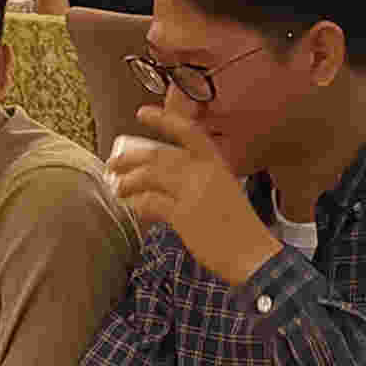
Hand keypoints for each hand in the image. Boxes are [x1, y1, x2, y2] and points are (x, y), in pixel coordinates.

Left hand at [110, 103, 279, 288]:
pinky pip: (151, 203)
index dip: (163, 119)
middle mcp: (204, 172)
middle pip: (158, 156)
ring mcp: (193, 192)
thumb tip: (165, 179)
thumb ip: (199, 178)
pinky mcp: (184, 215)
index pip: (188, 131)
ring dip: (128, 182)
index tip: (143, 113)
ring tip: (118, 188)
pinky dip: (138, 204)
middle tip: (113, 164)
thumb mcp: (224, 189)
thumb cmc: (238, 226)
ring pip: (150, 176)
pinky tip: (133, 207)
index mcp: (216, 163)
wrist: (252, 252)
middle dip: (130, 159)